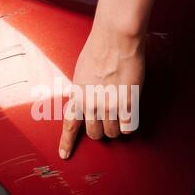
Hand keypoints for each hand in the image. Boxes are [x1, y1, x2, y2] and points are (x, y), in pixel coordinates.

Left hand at [58, 18, 145, 159]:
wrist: (116, 38)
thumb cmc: (99, 49)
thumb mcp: (82, 72)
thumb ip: (83, 91)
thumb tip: (87, 102)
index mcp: (78, 96)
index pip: (70, 125)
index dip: (67, 143)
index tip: (64, 155)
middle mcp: (91, 104)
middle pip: (94, 134)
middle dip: (101, 131)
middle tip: (107, 122)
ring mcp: (109, 105)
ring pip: (113, 133)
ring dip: (117, 129)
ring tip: (120, 115)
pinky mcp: (126, 103)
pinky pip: (128, 127)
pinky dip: (129, 125)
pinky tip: (129, 114)